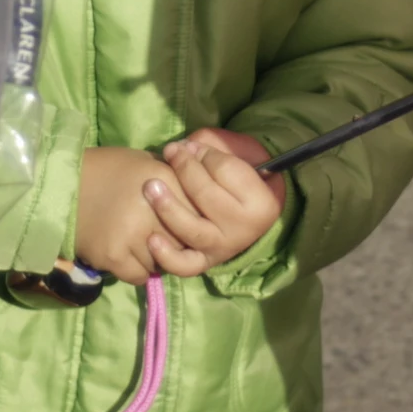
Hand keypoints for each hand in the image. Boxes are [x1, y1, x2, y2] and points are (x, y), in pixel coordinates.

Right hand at [74, 146, 187, 285]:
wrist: (62, 184)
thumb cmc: (107, 169)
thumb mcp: (145, 163)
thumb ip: (174, 181)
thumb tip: (199, 200)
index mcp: (164, 180)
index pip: (198, 212)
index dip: (194, 220)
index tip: (188, 223)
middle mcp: (153, 209)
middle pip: (183, 241)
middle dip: (177, 242)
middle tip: (164, 238)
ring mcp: (133, 235)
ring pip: (162, 262)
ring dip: (156, 258)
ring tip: (142, 244)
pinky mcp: (113, 255)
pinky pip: (140, 275)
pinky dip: (138, 269)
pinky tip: (128, 254)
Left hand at [144, 128, 287, 275]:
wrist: (249, 213)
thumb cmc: (241, 177)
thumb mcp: (237, 154)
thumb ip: (213, 146)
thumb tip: (182, 149)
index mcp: (261, 202)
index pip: (225, 170)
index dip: (203, 153)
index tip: (190, 146)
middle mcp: (244, 230)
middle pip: (206, 195)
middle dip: (184, 168)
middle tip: (170, 152)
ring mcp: (223, 249)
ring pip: (193, 230)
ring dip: (168, 208)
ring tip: (151, 187)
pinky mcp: (204, 263)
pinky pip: (184, 265)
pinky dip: (167, 256)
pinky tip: (152, 239)